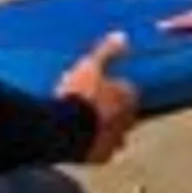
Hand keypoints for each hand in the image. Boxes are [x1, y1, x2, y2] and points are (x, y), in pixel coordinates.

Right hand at [54, 31, 138, 162]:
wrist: (63, 128)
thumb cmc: (78, 94)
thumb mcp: (90, 66)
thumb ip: (106, 51)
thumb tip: (122, 35)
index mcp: (128, 98)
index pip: (126, 93)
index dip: (110, 91)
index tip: (95, 90)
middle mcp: (128, 121)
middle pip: (122, 115)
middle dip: (109, 112)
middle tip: (86, 107)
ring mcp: (116, 140)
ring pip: (114, 135)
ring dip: (102, 131)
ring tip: (82, 126)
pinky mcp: (102, 157)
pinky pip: (100, 152)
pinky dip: (92, 148)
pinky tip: (78, 142)